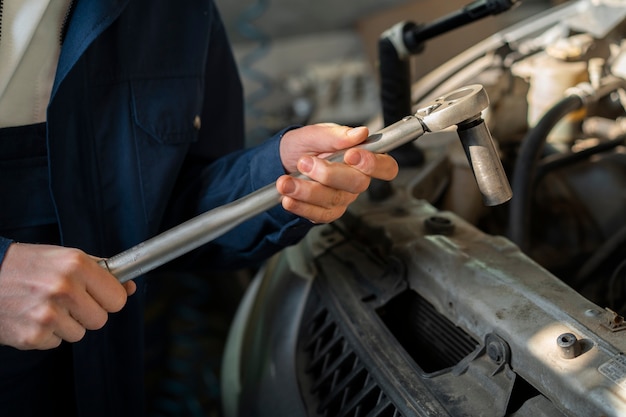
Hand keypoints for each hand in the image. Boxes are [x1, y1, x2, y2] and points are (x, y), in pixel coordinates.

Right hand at [0, 243, 135, 349]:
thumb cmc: (28, 265)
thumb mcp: (66, 257)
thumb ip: (101, 271)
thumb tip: (129, 287)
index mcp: (76, 265)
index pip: (117, 298)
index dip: (109, 299)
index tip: (99, 296)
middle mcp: (64, 289)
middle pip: (100, 320)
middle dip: (87, 313)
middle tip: (68, 301)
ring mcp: (47, 314)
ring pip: (79, 333)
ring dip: (66, 324)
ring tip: (45, 306)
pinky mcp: (32, 336)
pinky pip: (56, 343)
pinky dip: (46, 333)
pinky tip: (32, 316)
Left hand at [276, 123, 398, 222]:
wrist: (281, 163)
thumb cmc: (303, 146)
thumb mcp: (313, 134)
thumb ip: (335, 134)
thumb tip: (360, 133)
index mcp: (361, 157)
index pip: (385, 166)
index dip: (373, 164)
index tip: (351, 155)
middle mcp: (355, 180)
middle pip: (357, 184)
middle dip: (328, 174)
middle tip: (304, 163)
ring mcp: (342, 198)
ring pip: (333, 200)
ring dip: (306, 191)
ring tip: (285, 181)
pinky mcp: (327, 212)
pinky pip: (319, 214)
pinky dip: (300, 206)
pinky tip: (288, 198)